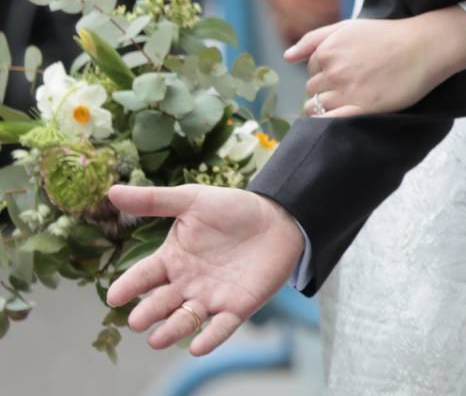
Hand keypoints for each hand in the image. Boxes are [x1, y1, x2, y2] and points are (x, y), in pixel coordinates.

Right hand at [105, 184, 302, 355]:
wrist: (279, 217)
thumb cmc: (232, 209)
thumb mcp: (193, 200)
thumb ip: (155, 200)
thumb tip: (112, 191)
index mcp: (171, 260)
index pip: (143, 276)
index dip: (128, 286)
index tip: (115, 296)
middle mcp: (185, 284)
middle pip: (160, 303)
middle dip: (148, 313)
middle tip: (137, 320)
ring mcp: (210, 297)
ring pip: (185, 320)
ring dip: (171, 331)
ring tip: (157, 339)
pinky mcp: (237, 307)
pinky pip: (220, 327)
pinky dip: (209, 338)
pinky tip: (198, 347)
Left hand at [286, 6, 465, 115]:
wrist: (425, 46)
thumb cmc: (389, 36)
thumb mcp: (348, 27)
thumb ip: (313, 39)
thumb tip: (286, 57)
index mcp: (327, 51)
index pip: (311, 73)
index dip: (327, 76)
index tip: (348, 74)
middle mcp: (332, 71)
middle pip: (312, 92)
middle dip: (327, 92)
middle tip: (353, 88)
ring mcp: (345, 91)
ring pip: (318, 109)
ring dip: (329, 108)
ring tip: (354, 101)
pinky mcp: (361, 109)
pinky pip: (331, 123)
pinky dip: (332, 123)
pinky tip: (346, 116)